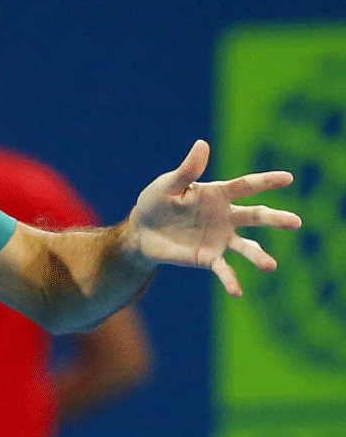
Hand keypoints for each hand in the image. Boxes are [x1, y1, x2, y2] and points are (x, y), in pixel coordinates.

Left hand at [127, 140, 301, 296]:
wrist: (140, 232)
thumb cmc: (155, 202)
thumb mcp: (167, 185)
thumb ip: (187, 170)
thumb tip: (202, 144)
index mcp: (217, 194)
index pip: (246, 186)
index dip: (266, 181)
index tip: (288, 178)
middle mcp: (225, 216)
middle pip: (255, 216)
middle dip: (275, 219)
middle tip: (296, 222)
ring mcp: (220, 238)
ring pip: (246, 246)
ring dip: (258, 255)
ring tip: (270, 265)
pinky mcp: (208, 258)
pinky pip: (224, 270)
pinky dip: (231, 280)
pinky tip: (237, 292)